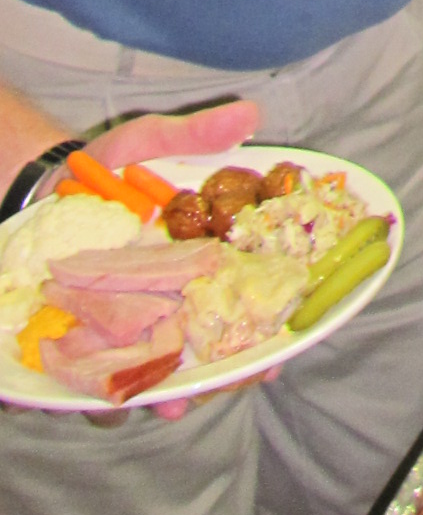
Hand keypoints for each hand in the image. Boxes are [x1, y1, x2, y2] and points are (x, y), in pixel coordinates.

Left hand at [60, 102, 267, 422]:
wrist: (46, 190)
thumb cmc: (108, 168)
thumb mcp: (149, 144)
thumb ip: (194, 136)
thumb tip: (249, 114)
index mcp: (202, 259)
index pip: (246, 300)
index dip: (271, 330)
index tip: (284, 349)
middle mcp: (174, 298)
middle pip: (213, 349)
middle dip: (230, 374)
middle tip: (238, 382)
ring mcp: (132, 322)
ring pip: (162, 371)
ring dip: (173, 392)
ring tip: (176, 400)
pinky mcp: (87, 338)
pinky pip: (103, 376)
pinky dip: (111, 392)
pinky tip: (117, 397)